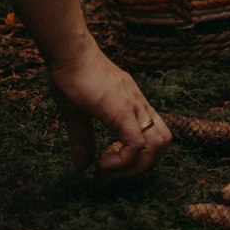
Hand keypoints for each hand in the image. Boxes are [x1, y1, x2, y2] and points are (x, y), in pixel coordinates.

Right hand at [46, 35, 170, 182]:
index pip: (153, 136)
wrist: (67, 53)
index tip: (106, 170)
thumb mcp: (76, 114)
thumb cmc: (69, 75)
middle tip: (110, 177)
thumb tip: (81, 168)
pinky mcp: (122, 110)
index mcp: (130, 104)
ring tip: (107, 171)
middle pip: (162, 143)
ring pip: (157, 145)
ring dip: (134, 168)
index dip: (135, 159)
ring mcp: (133, 105)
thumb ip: (82, 140)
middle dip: (139, 168)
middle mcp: (138, 104)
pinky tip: (102, 164)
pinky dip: (123, 161)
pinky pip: (137, 144)